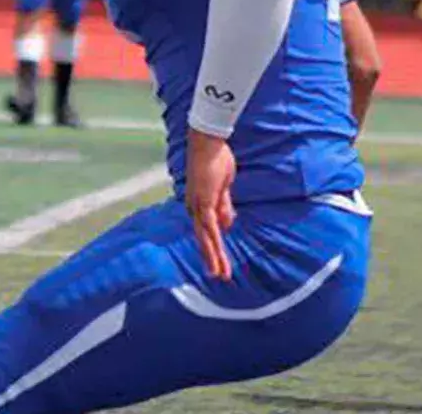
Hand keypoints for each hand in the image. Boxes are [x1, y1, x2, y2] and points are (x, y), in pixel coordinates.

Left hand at [185, 129, 237, 280]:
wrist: (208, 143)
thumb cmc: (215, 160)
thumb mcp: (223, 188)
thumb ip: (224, 206)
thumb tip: (227, 226)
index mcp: (198, 204)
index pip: (205, 231)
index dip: (211, 248)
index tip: (217, 263)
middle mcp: (194, 207)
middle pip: (203, 238)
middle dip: (211, 258)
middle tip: (218, 277)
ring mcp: (197, 205)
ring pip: (205, 237)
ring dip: (213, 256)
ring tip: (219, 274)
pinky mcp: (203, 201)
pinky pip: (210, 226)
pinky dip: (213, 241)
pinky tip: (216, 255)